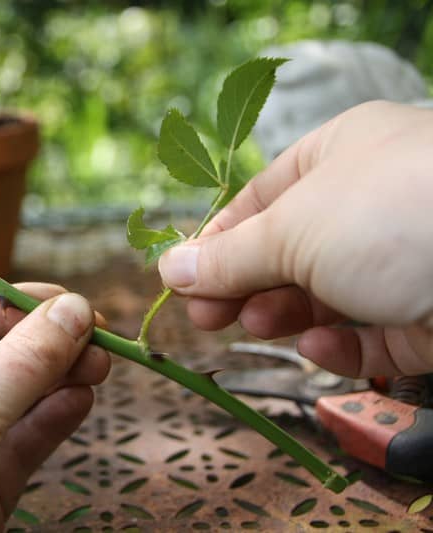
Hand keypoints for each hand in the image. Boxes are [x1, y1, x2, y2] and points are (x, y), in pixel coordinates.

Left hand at [0, 284, 109, 532]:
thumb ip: (18, 363)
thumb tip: (72, 308)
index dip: (3, 306)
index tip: (63, 303)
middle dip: (38, 345)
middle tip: (96, 336)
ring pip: (4, 404)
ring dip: (53, 381)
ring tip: (100, 366)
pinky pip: (14, 448)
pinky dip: (49, 423)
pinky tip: (81, 401)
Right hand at [159, 101, 432, 376]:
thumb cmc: (397, 215)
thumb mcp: (293, 229)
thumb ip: (229, 256)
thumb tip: (168, 268)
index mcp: (339, 156)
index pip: (258, 201)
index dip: (214, 242)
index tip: (179, 281)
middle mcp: (369, 205)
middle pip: (285, 252)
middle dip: (242, 285)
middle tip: (205, 317)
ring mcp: (399, 261)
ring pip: (320, 296)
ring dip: (282, 314)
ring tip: (256, 325)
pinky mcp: (424, 315)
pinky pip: (366, 331)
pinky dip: (337, 343)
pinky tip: (318, 345)